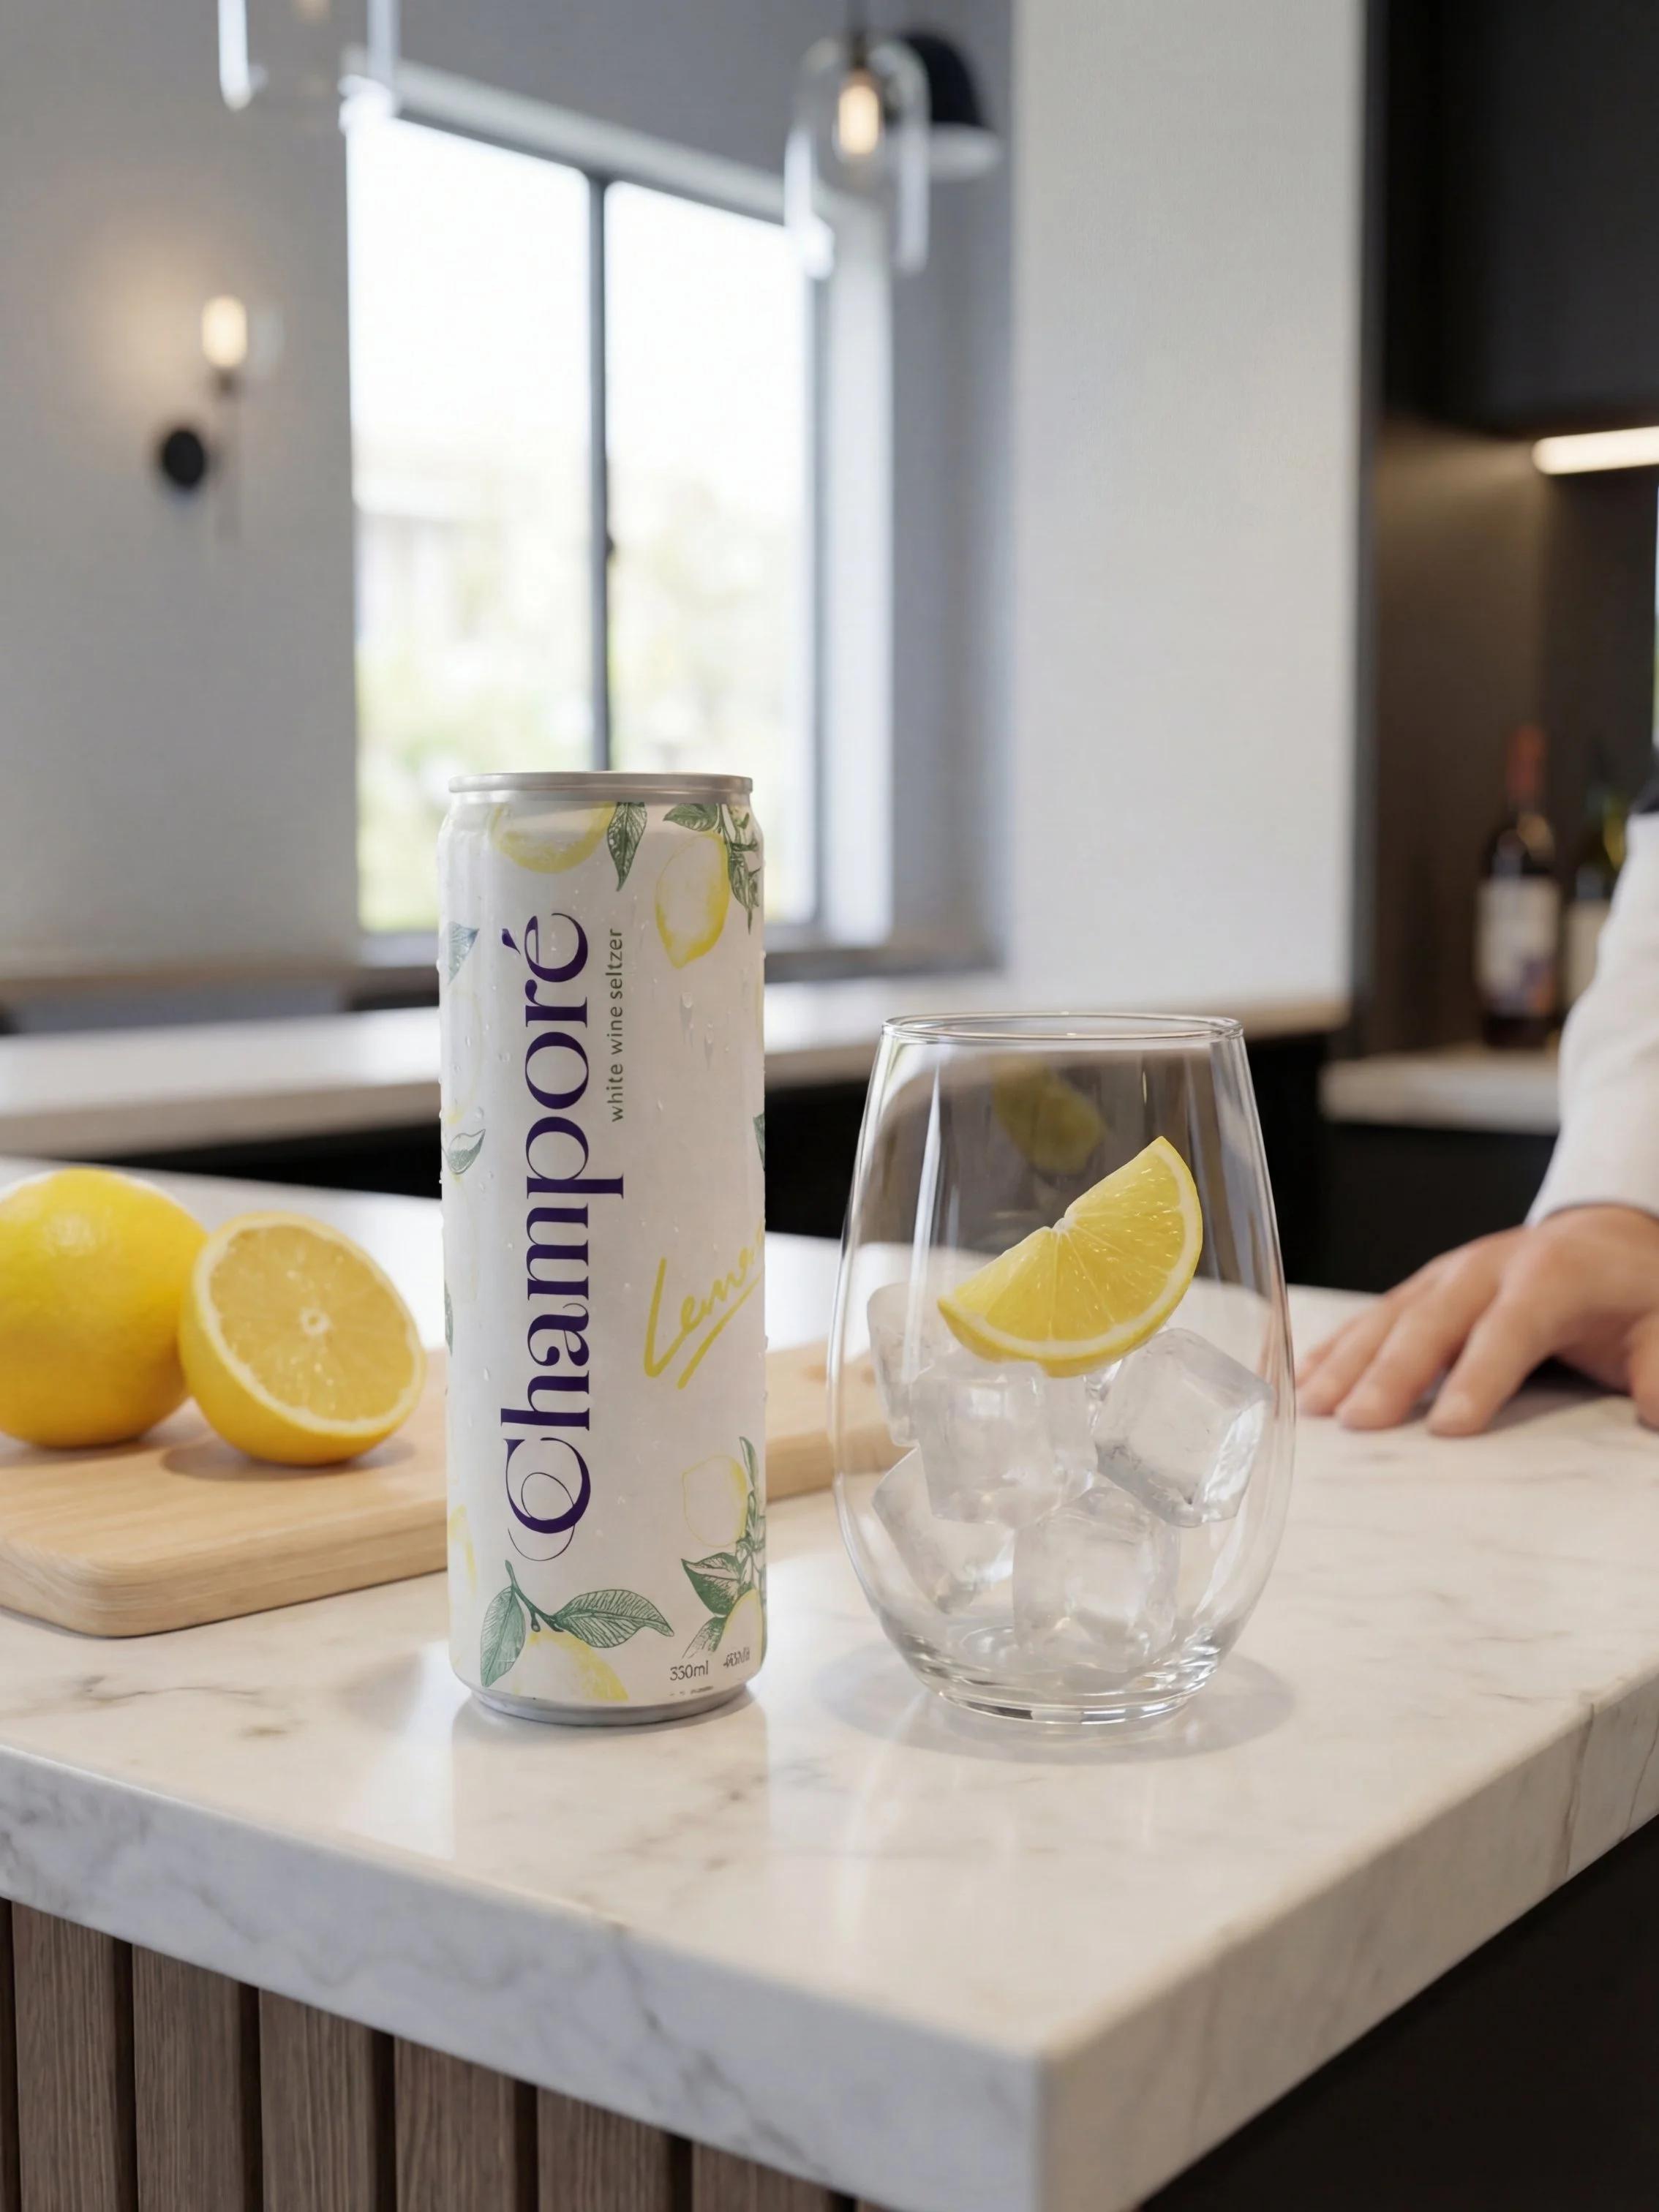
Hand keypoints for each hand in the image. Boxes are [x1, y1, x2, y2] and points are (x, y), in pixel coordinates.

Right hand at [1296, 1205, 1658, 1434]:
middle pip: (1433, 1321)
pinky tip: (1306, 1374)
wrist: (1607, 1232)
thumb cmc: (1634, 1288)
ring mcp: (1450, 1271)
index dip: (1478, 1377)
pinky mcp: (1427, 1284)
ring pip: (1392, 1315)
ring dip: (1350, 1360)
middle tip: (1358, 1421)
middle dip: (1391, 1372)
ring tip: (1315, 1405)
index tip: (1449, 1429)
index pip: (1509, 1329)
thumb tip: (1656, 1413)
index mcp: (1551, 1275)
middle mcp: (1489, 1266)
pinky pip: (1376, 1314)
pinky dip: (1338, 1344)